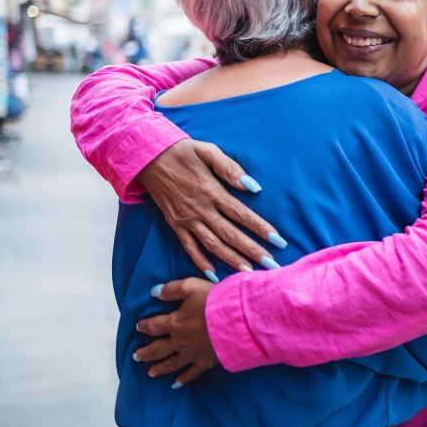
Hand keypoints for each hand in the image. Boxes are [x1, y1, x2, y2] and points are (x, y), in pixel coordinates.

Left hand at [135, 278, 218, 386]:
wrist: (236, 320)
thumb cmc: (214, 300)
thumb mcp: (191, 287)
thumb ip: (172, 289)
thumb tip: (154, 292)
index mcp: (175, 323)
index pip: (154, 326)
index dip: (145, 326)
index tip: (138, 328)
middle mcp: (180, 341)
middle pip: (158, 348)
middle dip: (146, 352)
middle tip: (136, 356)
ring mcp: (192, 354)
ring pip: (171, 363)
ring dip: (159, 368)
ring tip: (150, 373)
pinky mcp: (205, 361)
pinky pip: (192, 373)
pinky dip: (183, 379)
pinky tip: (176, 385)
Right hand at [137, 139, 284, 275]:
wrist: (148, 158)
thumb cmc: (183, 152)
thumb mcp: (208, 151)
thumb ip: (230, 168)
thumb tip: (252, 186)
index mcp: (211, 191)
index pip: (241, 214)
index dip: (261, 228)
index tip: (278, 240)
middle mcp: (200, 209)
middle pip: (230, 234)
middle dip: (252, 250)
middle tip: (271, 265)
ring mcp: (186, 219)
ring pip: (212, 245)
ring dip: (231, 259)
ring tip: (248, 273)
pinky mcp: (175, 225)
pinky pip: (189, 247)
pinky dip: (200, 262)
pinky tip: (213, 275)